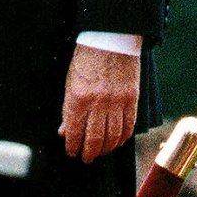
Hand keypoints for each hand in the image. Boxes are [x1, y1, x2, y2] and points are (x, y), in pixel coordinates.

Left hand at [59, 44, 139, 161]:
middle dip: (89, 153)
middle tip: (86, 158)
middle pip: (94, 139)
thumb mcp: (70, 83)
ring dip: (105, 149)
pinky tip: (117, 141)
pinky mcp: (132, 99)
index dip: (73, 147)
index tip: (72, 152)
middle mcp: (98, 103)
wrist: (111, 39)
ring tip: (100, 152)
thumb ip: (68, 109)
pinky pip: (129, 126)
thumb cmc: (87, 59)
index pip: (75, 133)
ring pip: (113, 136)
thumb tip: (64, 132)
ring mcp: (117, 102)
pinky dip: (123, 138)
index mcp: (78, 99)